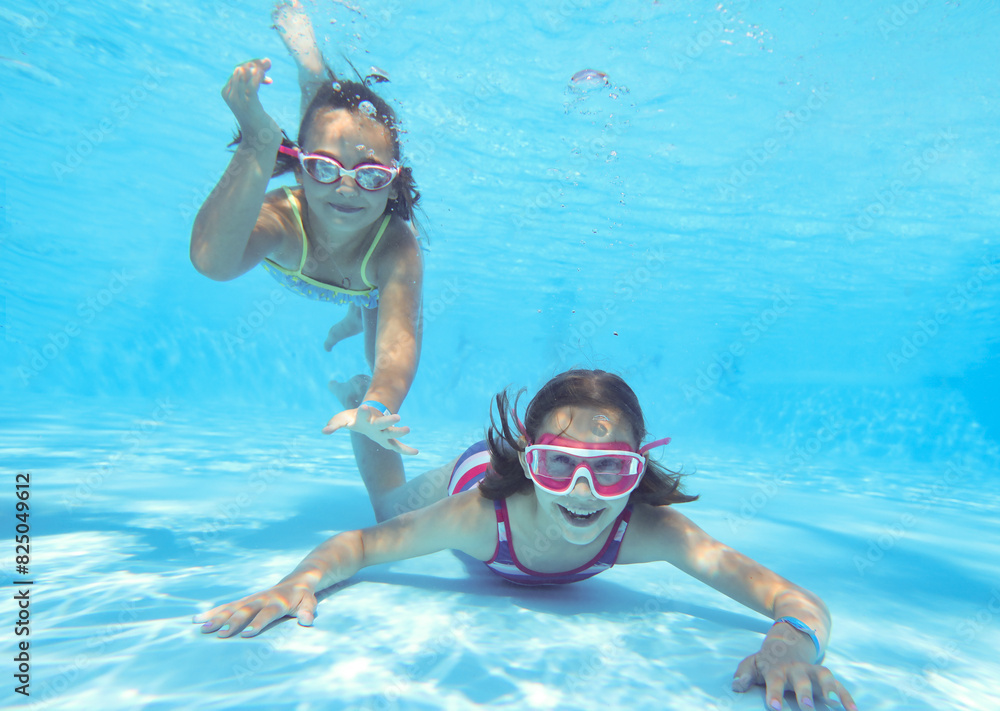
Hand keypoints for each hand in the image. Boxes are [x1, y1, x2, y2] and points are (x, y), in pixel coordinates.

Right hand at [193, 580, 316, 637]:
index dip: (258, 622)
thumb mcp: (310, 602)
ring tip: (202, 628)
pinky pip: (226, 606)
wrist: (295, 580)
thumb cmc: (302, 596)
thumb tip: (308, 620)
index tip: (247, 634)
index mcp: (278, 601)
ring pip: (232, 607)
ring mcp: (250, 599)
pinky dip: (212, 612)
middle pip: (246, 610)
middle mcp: (262, 599)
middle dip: (233, 622)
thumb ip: (308, 610)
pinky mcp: (244, 600)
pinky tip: (197, 619)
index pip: (267, 613)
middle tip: (221, 634)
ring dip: (217, 617)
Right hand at [221, 58, 280, 140]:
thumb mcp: (252, 100)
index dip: (251, 65)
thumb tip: (261, 66)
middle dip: (255, 63)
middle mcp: (229, 95)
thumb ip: (251, 84)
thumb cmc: (258, 119)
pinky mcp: (250, 105)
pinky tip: (266, 76)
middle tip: (268, 61)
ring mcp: (238, 100)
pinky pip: (252, 86)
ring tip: (268, 67)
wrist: (260, 140)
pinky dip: (258, 77)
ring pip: (246, 74)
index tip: (265, 72)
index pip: (237, 70)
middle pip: (241, 69)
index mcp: (226, 92)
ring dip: (259, 67)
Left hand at [322, 405, 418, 455]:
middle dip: (389, 420)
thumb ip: (334, 424)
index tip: (364, 407)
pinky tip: (416, 452)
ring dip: (399, 431)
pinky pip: (398, 446)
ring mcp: (383, 431)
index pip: (363, 415)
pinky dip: (406, 449)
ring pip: (392, 432)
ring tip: (408, 429)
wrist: (367, 414)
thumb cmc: (353, 418)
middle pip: (383, 423)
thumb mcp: (341, 419)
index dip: (364, 412)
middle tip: (397, 416)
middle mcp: (376, 424)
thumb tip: (323, 431)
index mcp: (364, 418)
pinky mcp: (388, 439)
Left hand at [732, 653, 856, 709]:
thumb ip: (743, 675)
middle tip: (806, 706)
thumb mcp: (751, 664)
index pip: (774, 681)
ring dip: (828, 689)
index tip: (774, 707)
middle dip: (804, 693)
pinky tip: (853, 710)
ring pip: (822, 677)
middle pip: (800, 680)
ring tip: (832, 702)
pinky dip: (846, 696)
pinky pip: (838, 685)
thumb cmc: (766, 661)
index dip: (774, 694)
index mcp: (776, 669)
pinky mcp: (825, 676)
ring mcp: (812, 671)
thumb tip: (736, 686)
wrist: (787, 641)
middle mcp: (795, 669)